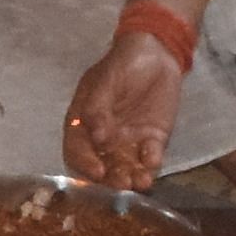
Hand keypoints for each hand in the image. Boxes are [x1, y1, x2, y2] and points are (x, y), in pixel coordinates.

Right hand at [66, 28, 186, 187]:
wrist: (158, 53)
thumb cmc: (123, 63)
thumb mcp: (105, 80)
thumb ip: (97, 108)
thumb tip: (96, 136)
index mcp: (83, 123)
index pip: (76, 150)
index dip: (84, 163)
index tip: (97, 171)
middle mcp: (103, 139)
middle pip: (101, 167)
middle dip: (110, 179)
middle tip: (122, 183)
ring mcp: (128, 142)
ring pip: (126, 168)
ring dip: (132, 178)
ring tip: (141, 181)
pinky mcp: (152, 141)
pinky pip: (149, 158)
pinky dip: (151, 163)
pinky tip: (153, 160)